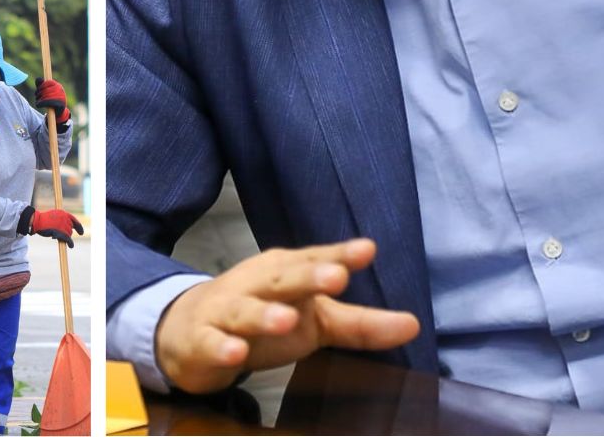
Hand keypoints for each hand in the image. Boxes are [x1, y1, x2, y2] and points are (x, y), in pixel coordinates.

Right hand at [27, 207, 82, 245]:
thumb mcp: (54, 216)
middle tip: (63, 236)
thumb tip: (68, 226)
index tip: (81, 233)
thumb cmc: (43, 219)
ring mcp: (63, 225)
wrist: (37, 221)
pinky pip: (68, 239)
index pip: (74, 220)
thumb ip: (61, 219)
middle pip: (71, 228)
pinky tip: (71, 246)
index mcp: (63, 213)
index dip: (79, 227)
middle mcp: (65, 218)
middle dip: (68, 233)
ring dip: (66, 237)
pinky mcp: (61, 232)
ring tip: (59, 237)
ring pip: (69, 234)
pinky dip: (70, 243)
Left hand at [35, 76, 69, 126]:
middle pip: (46, 89)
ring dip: (39, 99)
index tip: (38, 90)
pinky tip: (38, 105)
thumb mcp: (46, 92)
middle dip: (38, 93)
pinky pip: (48, 102)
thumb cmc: (51, 100)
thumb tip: (38, 79)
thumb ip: (41, 85)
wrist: (59, 112)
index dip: (41, 86)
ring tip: (38, 101)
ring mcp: (61, 97)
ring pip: (45, 96)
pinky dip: (41, 103)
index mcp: (58, 86)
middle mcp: (60, 90)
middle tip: (36, 96)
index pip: (48, 82)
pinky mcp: (60, 104)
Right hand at [155, 239, 420, 394]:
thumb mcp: (313, 320)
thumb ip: (360, 324)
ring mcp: (226, 311)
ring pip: (244, 311)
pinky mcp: (202, 339)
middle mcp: (255, 285)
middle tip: (336, 277)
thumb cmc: (262, 317)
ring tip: (286, 319)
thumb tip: (415, 325)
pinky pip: (212, 342)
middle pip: (281, 279)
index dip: (338, 255)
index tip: (367, 250)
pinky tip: (236, 352)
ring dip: (263, 314)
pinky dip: (222, 346)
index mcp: (283, 273)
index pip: (314, 260)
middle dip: (307, 276)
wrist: (189, 330)